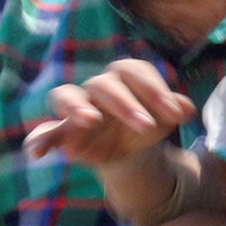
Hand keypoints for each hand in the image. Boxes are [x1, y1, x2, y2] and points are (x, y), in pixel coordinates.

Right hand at [26, 59, 196, 165]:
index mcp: (124, 79)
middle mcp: (97, 88)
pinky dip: (39, 140)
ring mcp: (77, 109)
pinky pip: (45, 132)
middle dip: (126, 104)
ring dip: (77, 106)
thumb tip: (187, 106)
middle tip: (146, 126)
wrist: (131, 151)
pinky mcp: (64, 132)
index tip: (175, 113)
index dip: (153, 88)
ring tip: (90, 120)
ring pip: (66, 95)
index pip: (133, 70)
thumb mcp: (163, 120)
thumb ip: (171, 111)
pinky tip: (38, 154)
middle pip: (104, 84)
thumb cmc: (146, 125)